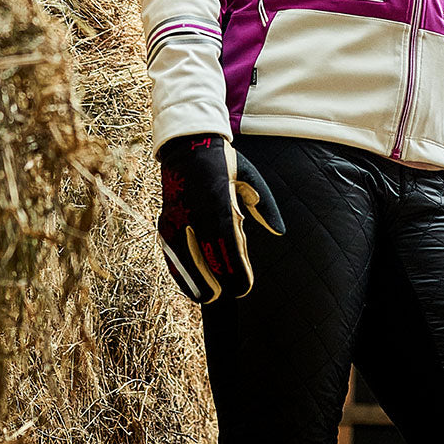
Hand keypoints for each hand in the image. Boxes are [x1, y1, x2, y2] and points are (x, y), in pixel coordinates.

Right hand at [156, 134, 283, 303]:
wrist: (185, 146)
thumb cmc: (223, 164)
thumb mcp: (249, 177)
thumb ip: (265, 205)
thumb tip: (280, 231)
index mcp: (217, 199)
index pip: (226, 243)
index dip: (234, 269)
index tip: (243, 288)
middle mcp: (193, 211)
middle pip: (204, 256)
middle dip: (219, 280)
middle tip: (232, 294)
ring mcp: (175, 217)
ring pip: (184, 260)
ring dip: (197, 282)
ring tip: (210, 298)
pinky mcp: (164, 221)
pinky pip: (171, 253)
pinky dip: (180, 273)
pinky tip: (191, 286)